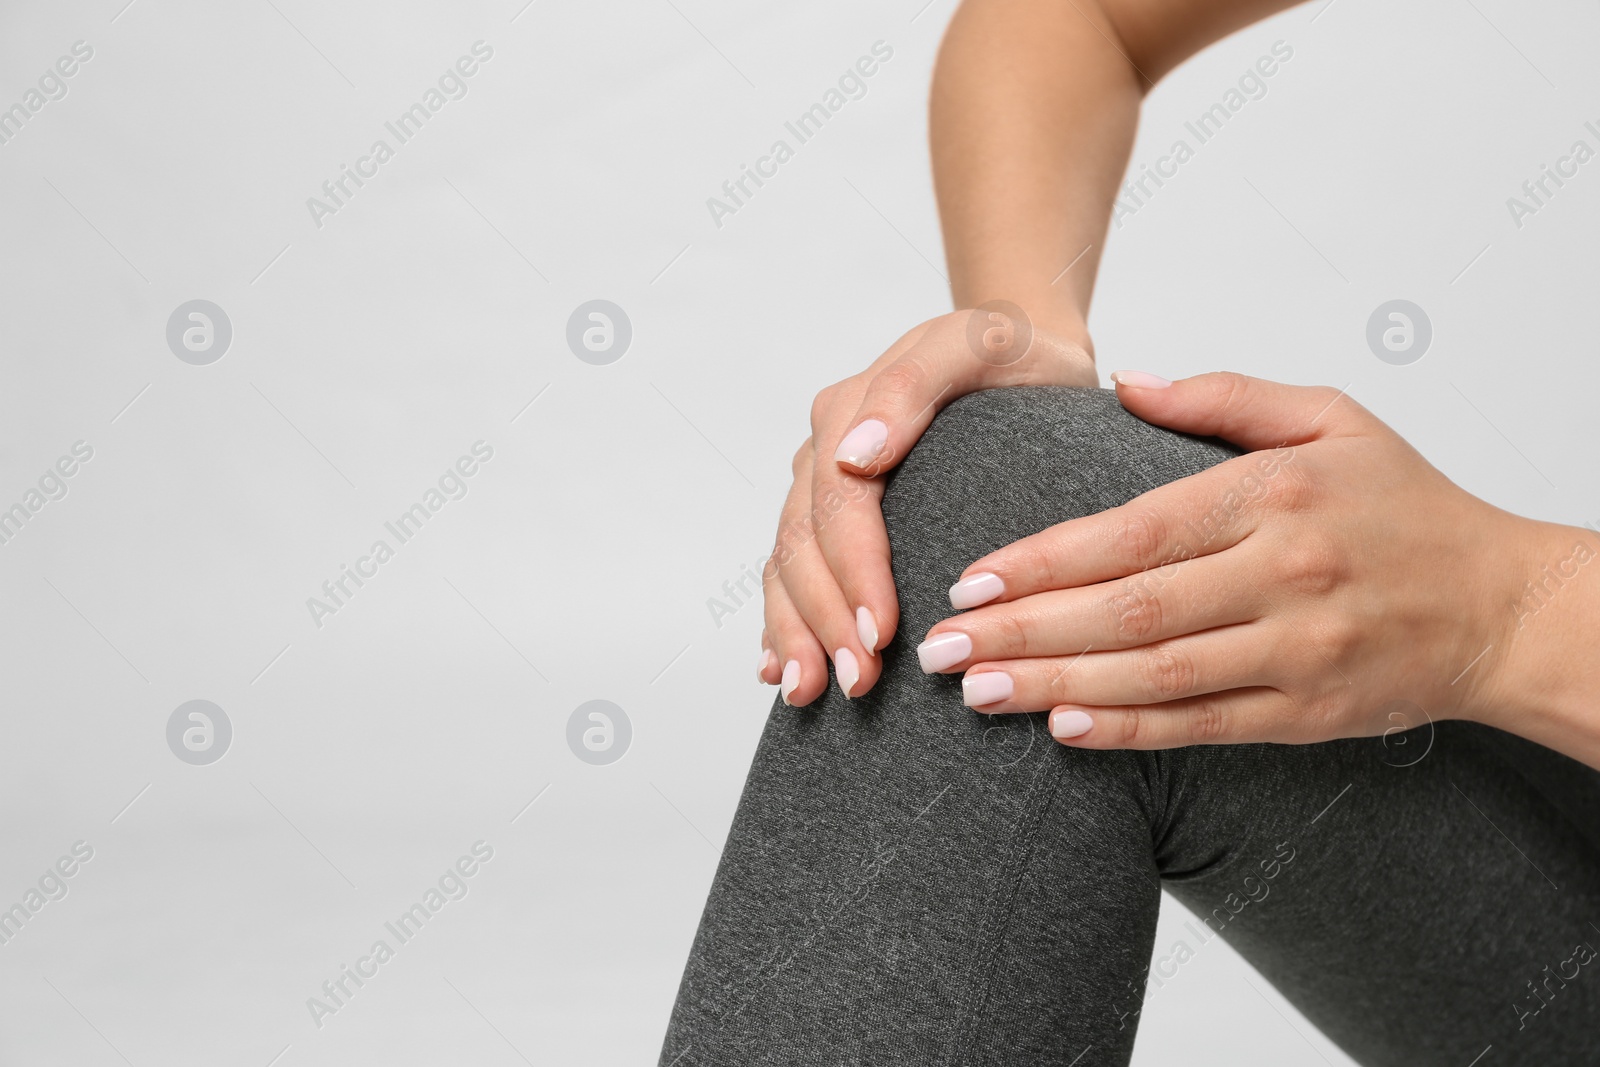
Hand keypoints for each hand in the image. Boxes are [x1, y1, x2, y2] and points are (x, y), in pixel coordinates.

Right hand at [758, 306, 1096, 705]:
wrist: (1023, 349)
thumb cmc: (1010, 350)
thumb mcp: (976, 344)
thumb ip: (910, 387)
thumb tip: (853, 458)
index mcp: (848, 409)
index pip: (837, 505)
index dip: (852, 573)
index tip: (879, 633)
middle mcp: (826, 450)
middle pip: (803, 546)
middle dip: (824, 620)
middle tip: (857, 682)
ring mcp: (823, 484)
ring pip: (787, 566)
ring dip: (795, 633)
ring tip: (810, 691)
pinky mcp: (834, 514)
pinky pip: (792, 571)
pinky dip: (784, 622)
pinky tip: (780, 668)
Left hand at [916, 371, 1533, 748]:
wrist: (1503, 604)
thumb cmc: (1405, 505)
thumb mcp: (1332, 418)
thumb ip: (1224, 398)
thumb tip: (1125, 382)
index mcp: (1272, 493)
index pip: (1131, 531)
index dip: (1041, 560)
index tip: (970, 577)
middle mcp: (1283, 573)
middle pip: (1127, 609)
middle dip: (1022, 630)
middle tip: (943, 646)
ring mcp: (1298, 650)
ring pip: (1154, 674)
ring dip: (1055, 686)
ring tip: (978, 691)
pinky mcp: (1309, 713)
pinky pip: (1201, 725)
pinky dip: (1127, 729)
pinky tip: (1061, 727)